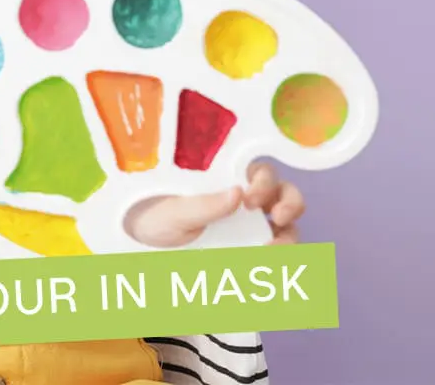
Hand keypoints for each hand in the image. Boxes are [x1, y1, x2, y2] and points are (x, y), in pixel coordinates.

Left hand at [126, 161, 304, 247]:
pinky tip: (267, 263)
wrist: (144, 245)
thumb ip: (204, 204)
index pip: (260, 170)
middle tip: (278, 218)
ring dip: (288, 235)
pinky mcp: (247, 247)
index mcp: (226, 177)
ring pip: (286, 223)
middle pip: (283, 192)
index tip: (249, 200)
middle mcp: (243, 197)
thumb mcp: (174, 211)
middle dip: (290, 203)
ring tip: (273, 251)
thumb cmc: (155, 215)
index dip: (264, 182)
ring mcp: (249, 223)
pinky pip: (274, 248)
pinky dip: (279, 255)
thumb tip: (237, 193)